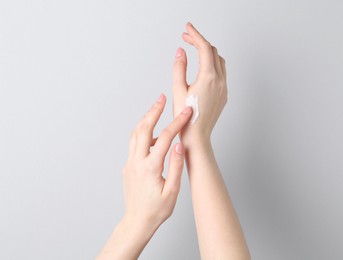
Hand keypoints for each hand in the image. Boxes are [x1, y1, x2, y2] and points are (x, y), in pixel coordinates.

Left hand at [122, 94, 192, 231]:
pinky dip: (143, 133)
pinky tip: (153, 134)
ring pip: (135, 134)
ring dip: (146, 119)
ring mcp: (130, 163)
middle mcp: (137, 162)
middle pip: (144, 128)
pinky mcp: (128, 166)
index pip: (165, 138)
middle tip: (162, 98)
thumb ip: (175, 166)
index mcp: (150, 167)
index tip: (187, 112)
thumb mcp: (172, 191)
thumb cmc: (157, 210)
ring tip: (156, 108)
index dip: (177, 122)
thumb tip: (179, 144)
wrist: (137, 221)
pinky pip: (134, 144)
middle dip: (154, 111)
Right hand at [172, 22, 226, 144]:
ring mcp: (224, 88)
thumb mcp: (178, 89)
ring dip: (208, 52)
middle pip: (212, 52)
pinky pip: (221, 72)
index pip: (204, 48)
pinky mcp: (224, 95)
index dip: (195, 34)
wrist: (198, 136)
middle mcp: (220, 80)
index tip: (187, 28)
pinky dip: (212, 64)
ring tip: (194, 49)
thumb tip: (181, 51)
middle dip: (200, 41)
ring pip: (219, 61)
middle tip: (186, 38)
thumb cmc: (186, 117)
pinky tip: (202, 67)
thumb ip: (179, 67)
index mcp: (208, 77)